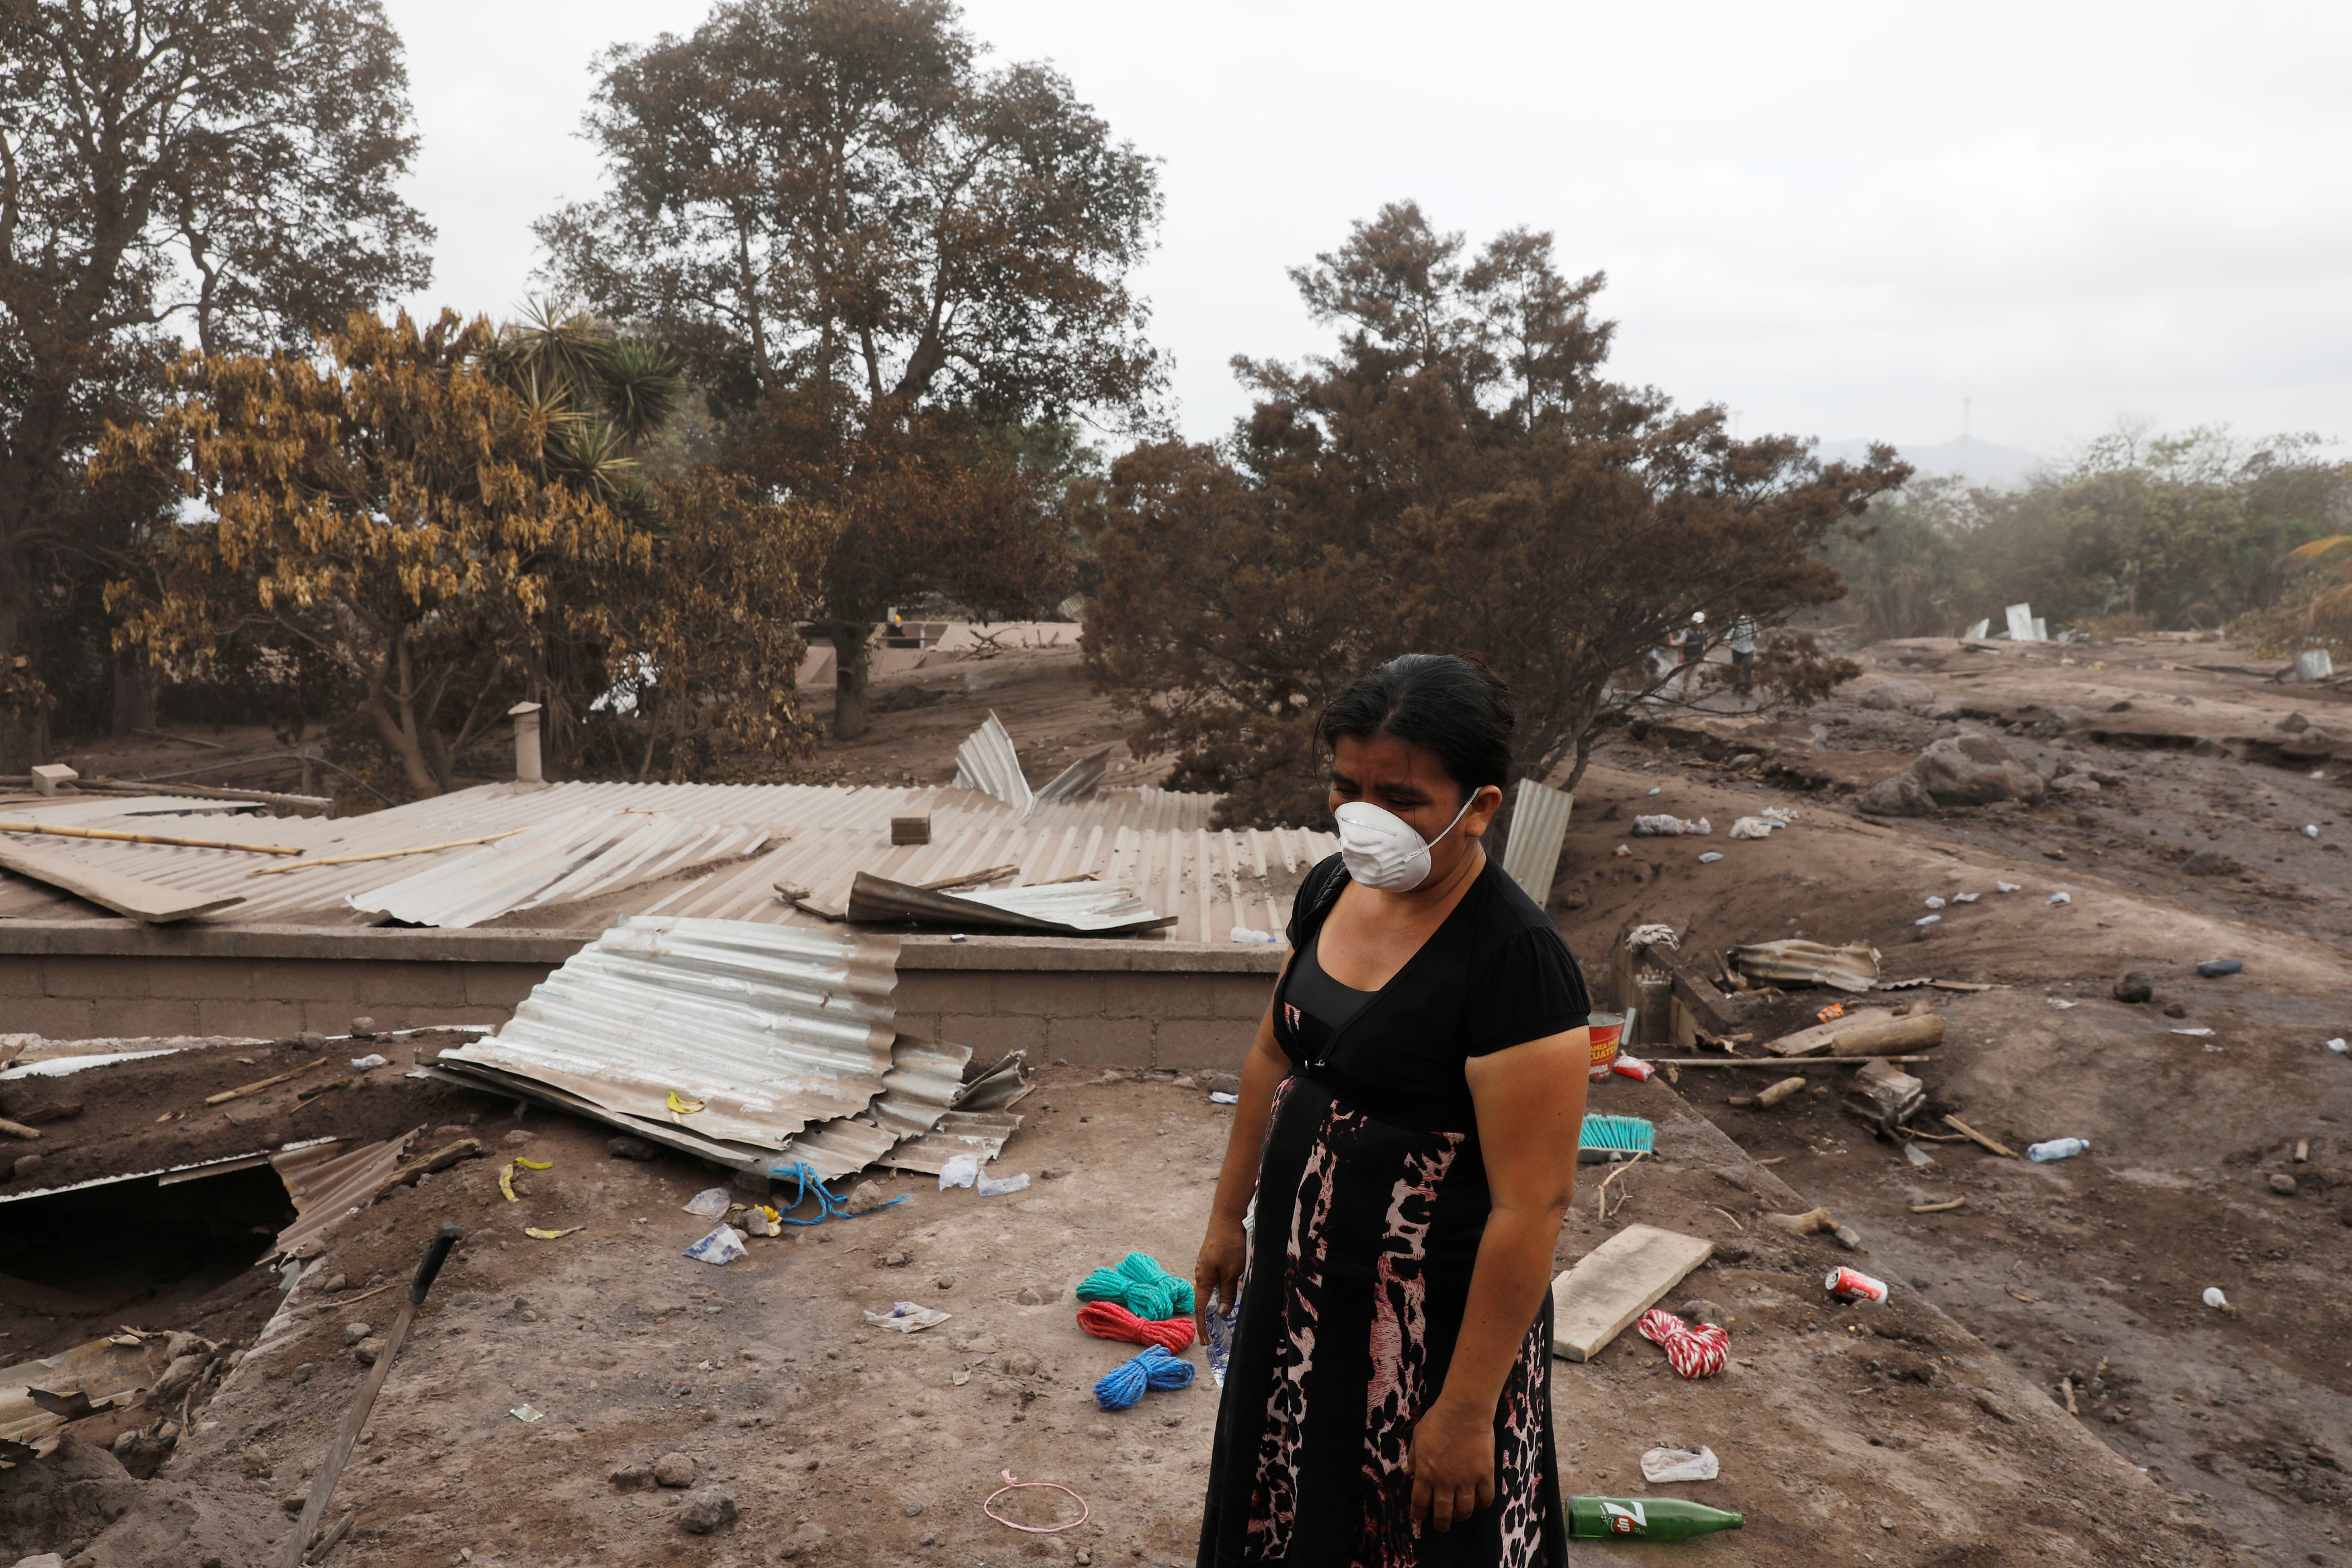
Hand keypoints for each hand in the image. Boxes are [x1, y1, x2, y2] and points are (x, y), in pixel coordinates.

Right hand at [1194, 1213, 1246, 1336]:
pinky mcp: (1211, 1257)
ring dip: (1214, 1301)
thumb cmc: (1230, 1244)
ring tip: (1221, 1315)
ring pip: (1210, 1288)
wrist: (1227, 1216)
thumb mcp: (1233, 1272)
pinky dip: (1218, 1289)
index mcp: (1203, 1278)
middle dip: (1207, 1317)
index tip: (1204, 1341)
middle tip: (1212, 1334)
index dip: (1203, 1326)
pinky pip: (1214, 1278)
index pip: (1200, 1308)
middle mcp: (1201, 1272)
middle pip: (1204, 1299)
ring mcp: (1205, 1264)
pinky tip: (1226, 1290)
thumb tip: (1221, 1313)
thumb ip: (1227, 1293)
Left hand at [1402, 1398, 1494, 1531]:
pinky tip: (1479, 1503)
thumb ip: (1413, 1457)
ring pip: (1464, 1510)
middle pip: (1442, 1513)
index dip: (1419, 1514)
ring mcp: (1466, 1480)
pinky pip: (1486, 1497)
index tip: (1419, 1518)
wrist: (1464, 1410)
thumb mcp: (1418, 1437)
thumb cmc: (1439, 1420)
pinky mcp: (1484, 1474)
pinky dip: (1482, 1504)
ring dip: (1461, 1516)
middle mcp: (1444, 1481)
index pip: (1420, 1502)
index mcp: (1425, 1473)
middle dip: (1441, 1523)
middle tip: (1442, 1526)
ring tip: (1460, 1516)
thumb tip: (1407, 1472)